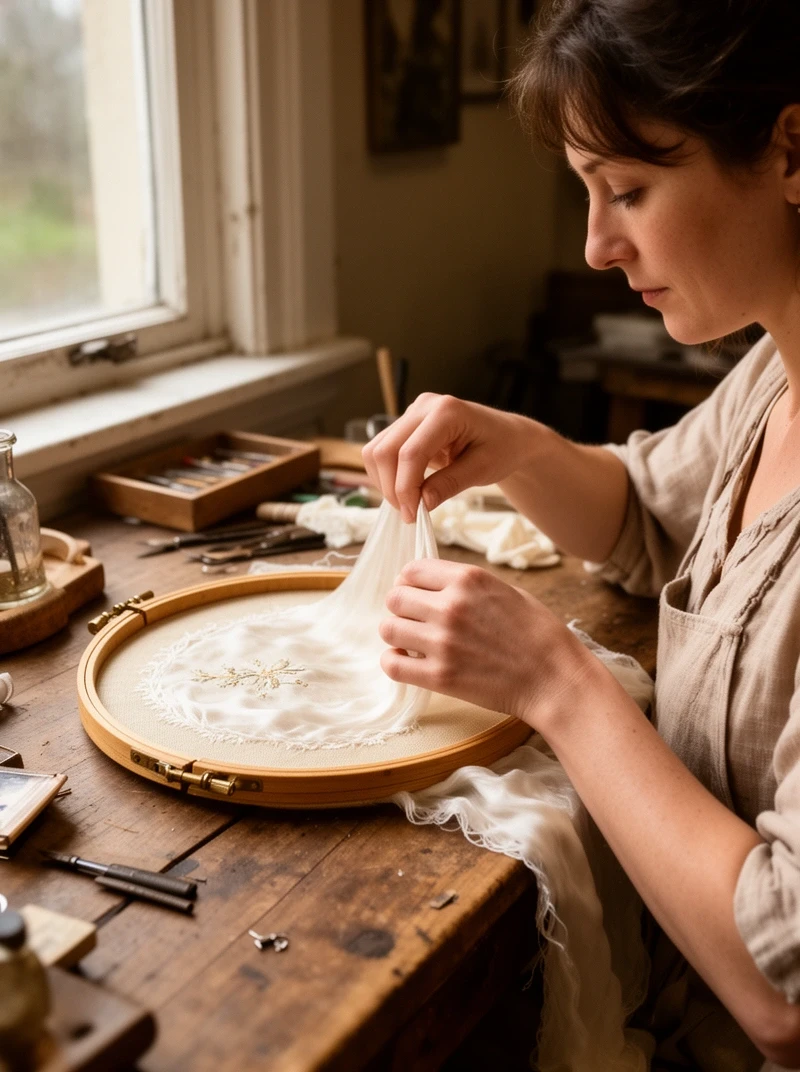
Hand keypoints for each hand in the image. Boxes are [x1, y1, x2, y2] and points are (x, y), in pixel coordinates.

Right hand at [362, 393, 538, 521]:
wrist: (506, 435)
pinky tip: (406, 491)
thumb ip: (451, 483)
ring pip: (376, 451)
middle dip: (391, 488)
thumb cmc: (501, 448)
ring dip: (385, 482)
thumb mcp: (483, 469)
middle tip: (409, 515)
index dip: (405, 487)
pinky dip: (387, 475)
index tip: (412, 515)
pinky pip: (382, 451)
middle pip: (385, 450)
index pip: (410, 453)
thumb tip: (422, 503)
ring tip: (408, 505)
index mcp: (447, 411)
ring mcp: (412, 413)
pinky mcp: (405, 425)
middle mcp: (423, 406)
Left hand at [378, 559, 603, 730]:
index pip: (411, 570)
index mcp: (468, 579)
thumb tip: (431, 586)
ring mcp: (442, 642)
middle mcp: (451, 606)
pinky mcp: (440, 676)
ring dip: (397, 633)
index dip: (409, 582)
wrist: (554, 678)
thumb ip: (466, 585)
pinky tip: (407, 660)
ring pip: (388, 628)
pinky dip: (393, 661)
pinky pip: (392, 664)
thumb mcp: (505, 590)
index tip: (415, 594)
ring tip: (411, 641)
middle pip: (395, 598)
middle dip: (401, 608)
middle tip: (414, 620)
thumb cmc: (538, 634)